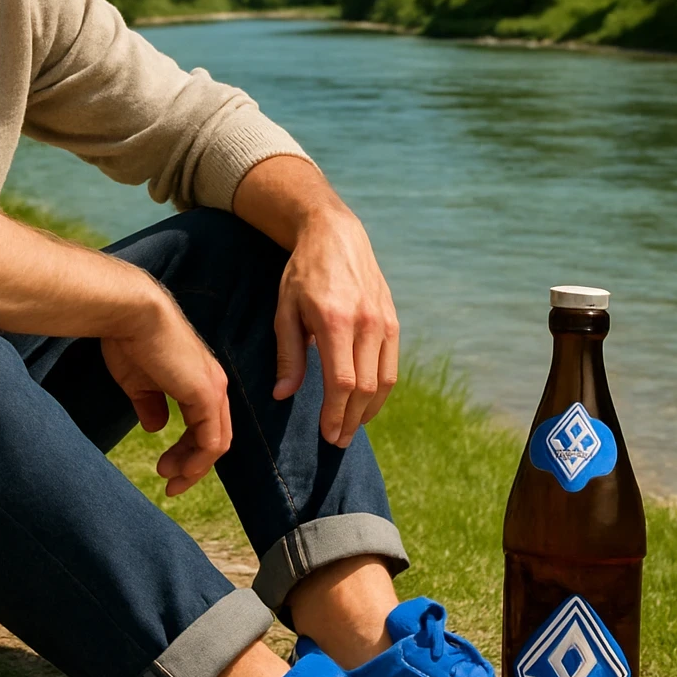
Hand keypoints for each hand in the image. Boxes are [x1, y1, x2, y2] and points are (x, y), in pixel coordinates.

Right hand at [101, 283, 231, 496]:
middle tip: (170, 484)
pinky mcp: (206, 394)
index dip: (188, 453)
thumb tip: (156, 427)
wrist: (132, 314)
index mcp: (200, 380)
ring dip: (194, 468)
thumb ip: (151, 405)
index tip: (165, 470)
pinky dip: (198, 460)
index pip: (204, 426)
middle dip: (192, 465)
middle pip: (214, 438)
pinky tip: (179, 470)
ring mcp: (213, 389)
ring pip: (216, 443)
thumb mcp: (140, 383)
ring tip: (169, 479)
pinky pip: (211, 439)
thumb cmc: (131, 340)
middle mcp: (214, 384)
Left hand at [272, 208, 398, 448]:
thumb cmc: (303, 274)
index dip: (335, 413)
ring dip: (369, 411)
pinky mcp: (393, 320)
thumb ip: (288, 355)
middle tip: (337, 441)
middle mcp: (366, 323)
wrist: (335, 235)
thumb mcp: (285, 310)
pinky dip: (381, 390)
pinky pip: (392, 365)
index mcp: (335, 321)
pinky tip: (366, 403)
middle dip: (351, 420)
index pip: (342, 382)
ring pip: (385, 381)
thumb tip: (284, 396)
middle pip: (366, 388)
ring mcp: (384, 321)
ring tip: (351, 427)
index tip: (327, 435)